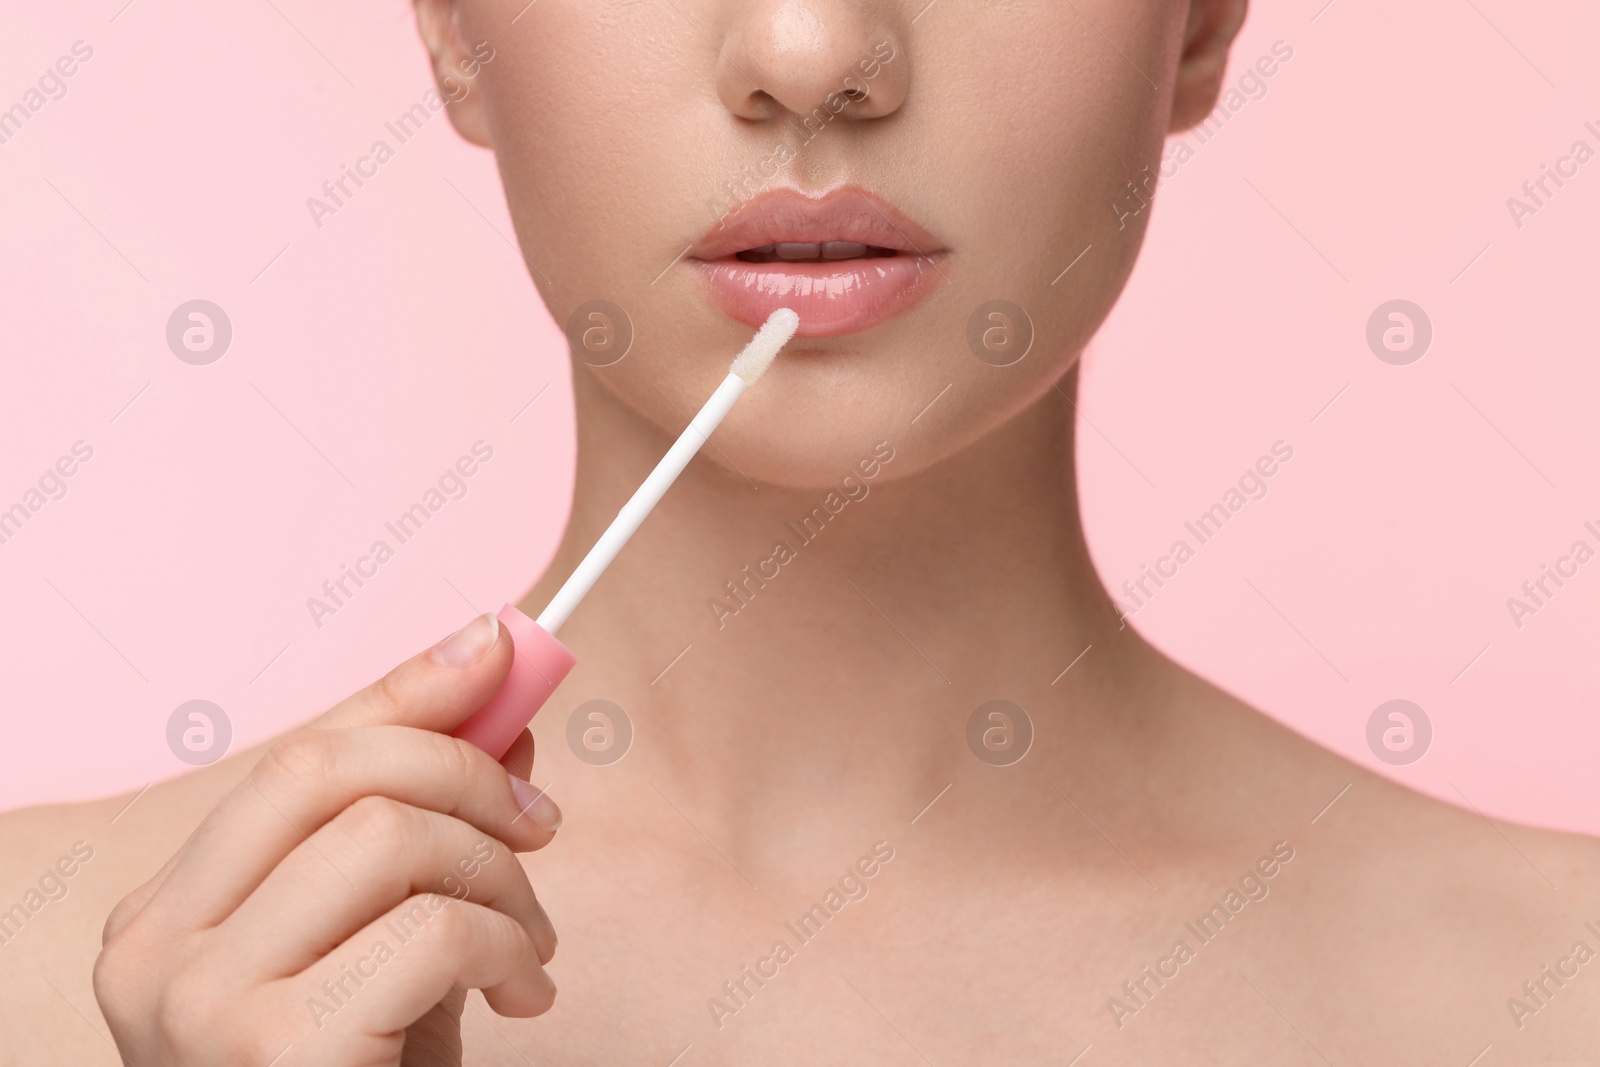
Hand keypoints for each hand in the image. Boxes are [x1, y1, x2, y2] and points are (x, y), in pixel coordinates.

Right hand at [93, 613, 562, 1066]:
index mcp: (170, 913)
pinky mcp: (276, 1052)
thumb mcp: (390, 942)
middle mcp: (159, 950)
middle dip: (467, 771)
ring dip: (503, 877)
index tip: (498, 647)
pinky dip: (511, 947)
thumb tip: (499, 701)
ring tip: (531, 946)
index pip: (296, 757)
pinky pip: (434, 929)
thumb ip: (426, 829)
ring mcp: (202, 1003)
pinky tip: (523, 996)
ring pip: (392, 836)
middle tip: (542, 826)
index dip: (406, 693)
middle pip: (331, 769)